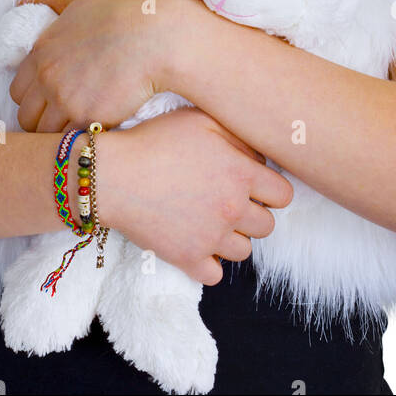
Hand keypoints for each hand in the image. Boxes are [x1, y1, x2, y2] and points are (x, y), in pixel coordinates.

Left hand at [9, 0, 174, 132]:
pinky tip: (93, 130)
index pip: (18, 90)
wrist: (158, 37)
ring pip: (45, 134)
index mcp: (41, 51)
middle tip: (61, 116)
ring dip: (58, 133)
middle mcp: (48, 79)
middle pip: (26, 116)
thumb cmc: (125, 13)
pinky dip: (80, 139)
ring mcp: (66, 101)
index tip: (48, 97)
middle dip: (41, 118)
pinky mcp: (89, 119)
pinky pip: (72, 140)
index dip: (33, 96)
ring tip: (76, 127)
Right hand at [97, 107, 294, 284]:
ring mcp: (211, 238)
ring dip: (233, 237)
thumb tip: (259, 157)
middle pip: (267, 226)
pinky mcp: (188, 259)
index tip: (254, 184)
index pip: (283, 195)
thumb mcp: (200, 120)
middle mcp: (232, 208)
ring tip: (211, 220)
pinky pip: (216, 275)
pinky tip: (197, 243)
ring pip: (245, 251)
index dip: (270, 188)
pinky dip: (210, 263)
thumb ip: (237, 135)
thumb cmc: (154, 140)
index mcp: (241, 174)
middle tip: (228, 200)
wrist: (112, 174)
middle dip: (253, 213)